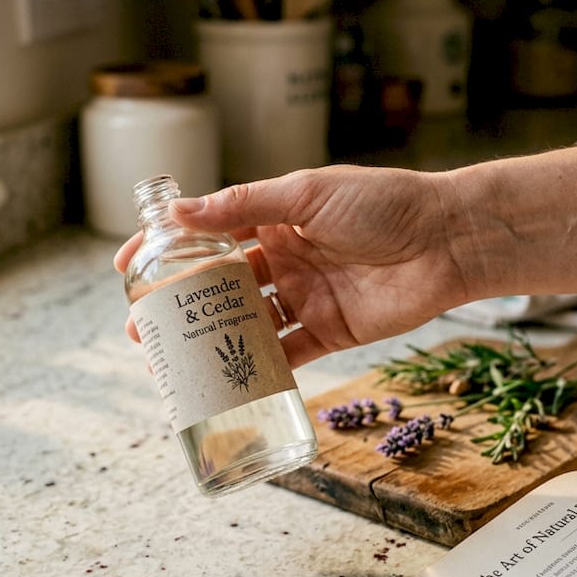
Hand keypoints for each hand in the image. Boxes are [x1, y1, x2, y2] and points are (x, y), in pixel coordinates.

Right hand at [114, 165, 473, 367]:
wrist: (447, 240)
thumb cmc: (382, 203)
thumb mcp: (306, 194)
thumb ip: (244, 206)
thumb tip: (180, 213)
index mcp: (277, 219)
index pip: (210, 234)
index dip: (169, 250)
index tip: (129, 267)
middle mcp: (286, 259)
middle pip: (221, 287)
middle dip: (179, 306)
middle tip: (142, 327)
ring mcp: (305, 297)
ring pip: (247, 324)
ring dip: (210, 341)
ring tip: (169, 360)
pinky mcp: (330, 332)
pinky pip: (287, 355)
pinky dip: (258, 369)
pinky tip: (224, 381)